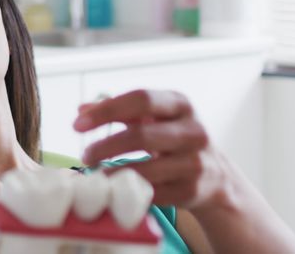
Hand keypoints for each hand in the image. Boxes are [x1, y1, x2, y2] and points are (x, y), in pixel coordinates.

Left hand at [73, 89, 229, 210]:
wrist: (217, 177)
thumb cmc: (175, 139)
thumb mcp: (155, 118)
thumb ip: (120, 111)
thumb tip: (81, 109)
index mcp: (181, 104)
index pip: (141, 100)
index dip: (106, 111)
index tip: (77, 125)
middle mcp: (193, 131)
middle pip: (141, 135)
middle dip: (106, 146)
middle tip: (85, 156)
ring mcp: (195, 162)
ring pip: (147, 169)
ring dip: (114, 173)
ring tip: (95, 175)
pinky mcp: (192, 191)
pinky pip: (153, 193)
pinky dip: (130, 192)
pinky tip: (115, 190)